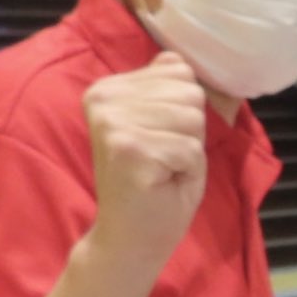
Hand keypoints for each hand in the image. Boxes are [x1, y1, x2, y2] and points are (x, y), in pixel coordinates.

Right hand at [81, 53, 206, 288]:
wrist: (131, 238)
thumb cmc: (156, 184)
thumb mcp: (168, 125)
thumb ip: (169, 89)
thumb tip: (175, 57)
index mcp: (109, 88)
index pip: (180, 71)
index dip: (185, 115)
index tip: (160, 141)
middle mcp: (103, 97)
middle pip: (189, 93)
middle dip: (190, 134)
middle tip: (164, 161)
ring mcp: (112, 121)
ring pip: (192, 119)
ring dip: (188, 153)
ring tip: (163, 170)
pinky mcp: (127, 147)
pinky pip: (190, 148)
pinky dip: (187, 171)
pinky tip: (160, 183)